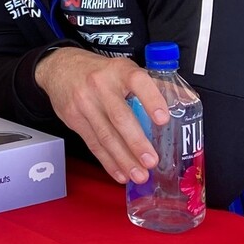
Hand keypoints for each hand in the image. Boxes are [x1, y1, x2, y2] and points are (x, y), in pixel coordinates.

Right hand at [34, 47, 169, 185]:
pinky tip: (120, 172)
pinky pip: (93, 144)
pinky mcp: (74, 119)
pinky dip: (108, 161)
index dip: (151, 99)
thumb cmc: (99, 72)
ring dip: (123, 158)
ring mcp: (84, 103)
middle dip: (136, 142)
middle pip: (119, 117)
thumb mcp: (123, 69)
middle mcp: (100, 85)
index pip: (137, 81)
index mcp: (119, 70)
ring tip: (139, 175)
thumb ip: (150, 84)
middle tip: (151, 161)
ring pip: (105, 135)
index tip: (163, 119)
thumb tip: (184, 100)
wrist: (58, 68)